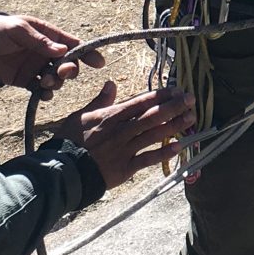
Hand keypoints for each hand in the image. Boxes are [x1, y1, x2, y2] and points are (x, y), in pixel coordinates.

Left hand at [0, 14, 102, 96]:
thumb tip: (62, 50)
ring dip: (56, 82)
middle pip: (68, 64)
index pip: (73, 44)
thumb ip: (39, 41)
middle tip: (62, 73)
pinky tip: (42, 94)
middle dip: (69, 70)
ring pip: (56, 79)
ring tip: (45, 82)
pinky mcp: (26, 81)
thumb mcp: (18, 29)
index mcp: (48, 36)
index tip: (98, 63)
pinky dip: (45, 94)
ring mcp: (37, 67)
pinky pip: (41, 90)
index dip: (87, 53)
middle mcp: (46, 53)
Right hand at [57, 80, 199, 189]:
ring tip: (191, 118)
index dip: (161, 95)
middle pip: (152, 116)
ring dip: (175, 126)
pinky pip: (148, 159)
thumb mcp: (80, 116)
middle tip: (191, 99)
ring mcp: (125, 149)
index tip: (177, 90)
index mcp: (111, 116)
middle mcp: (121, 131)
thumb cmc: (68, 142)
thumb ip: (100, 101)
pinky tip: (179, 146)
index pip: (141, 102)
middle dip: (174, 106)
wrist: (62, 171)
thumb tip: (112, 83)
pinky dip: (164, 153)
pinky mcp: (126, 168)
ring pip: (154, 135)